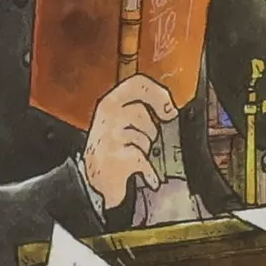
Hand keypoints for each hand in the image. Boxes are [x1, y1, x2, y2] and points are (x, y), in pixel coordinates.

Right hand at [81, 73, 170, 207]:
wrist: (96, 181)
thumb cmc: (110, 150)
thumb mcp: (118, 120)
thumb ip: (138, 106)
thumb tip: (168, 107)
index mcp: (110, 102)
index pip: (137, 84)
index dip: (159, 94)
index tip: (170, 108)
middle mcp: (106, 116)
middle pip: (142, 111)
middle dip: (149, 127)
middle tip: (149, 137)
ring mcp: (109, 136)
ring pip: (145, 136)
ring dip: (145, 148)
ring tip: (135, 155)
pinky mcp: (115, 158)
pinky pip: (143, 159)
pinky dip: (148, 171)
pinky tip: (145, 173)